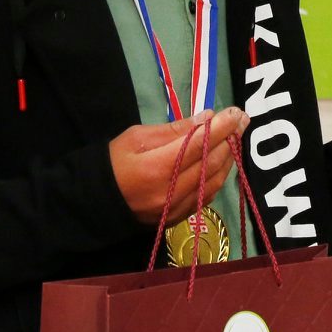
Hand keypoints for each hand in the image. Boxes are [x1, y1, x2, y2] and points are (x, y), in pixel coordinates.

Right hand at [110, 108, 246, 226]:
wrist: (89, 203)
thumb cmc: (110, 164)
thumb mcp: (136, 137)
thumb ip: (174, 130)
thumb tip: (207, 118)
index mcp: (157, 168)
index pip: (200, 144)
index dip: (222, 127)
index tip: (237, 112)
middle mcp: (171, 192)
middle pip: (212, 163)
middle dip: (230, 140)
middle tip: (241, 121)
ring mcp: (175, 209)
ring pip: (214, 182)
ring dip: (228, 159)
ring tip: (233, 140)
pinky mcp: (177, 218)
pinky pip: (206, 196)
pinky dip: (217, 178)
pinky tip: (220, 163)